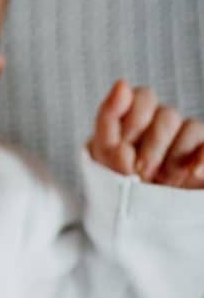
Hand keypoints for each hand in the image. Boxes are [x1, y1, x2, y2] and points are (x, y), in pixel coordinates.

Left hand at [86, 79, 203, 188]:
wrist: (134, 214)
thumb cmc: (117, 178)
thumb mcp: (103, 149)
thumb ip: (109, 116)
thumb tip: (122, 83)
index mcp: (141, 114)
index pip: (145, 96)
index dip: (135, 121)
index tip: (122, 148)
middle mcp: (167, 122)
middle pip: (168, 115)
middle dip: (152, 147)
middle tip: (140, 172)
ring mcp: (189, 139)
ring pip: (191, 129)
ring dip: (173, 158)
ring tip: (161, 182)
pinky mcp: (203, 157)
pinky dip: (202, 159)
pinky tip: (192, 173)